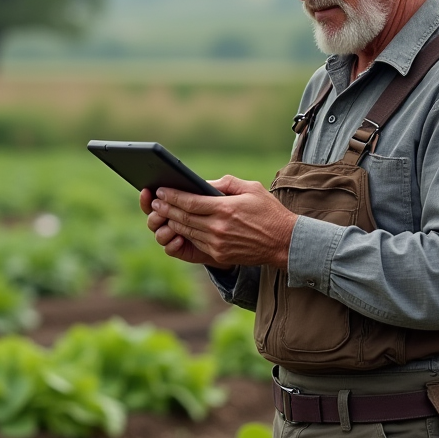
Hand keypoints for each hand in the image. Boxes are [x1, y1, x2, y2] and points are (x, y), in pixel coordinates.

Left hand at [146, 175, 296, 268]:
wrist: (284, 243)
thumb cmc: (269, 212)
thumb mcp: (252, 188)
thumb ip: (226, 183)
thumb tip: (204, 182)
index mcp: (225, 209)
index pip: (190, 202)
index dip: (172, 196)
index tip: (160, 190)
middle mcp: (218, 228)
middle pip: (183, 217)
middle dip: (166, 208)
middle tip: (154, 201)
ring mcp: (218, 244)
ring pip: (186, 231)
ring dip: (171, 221)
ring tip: (162, 213)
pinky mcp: (219, 255)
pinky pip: (195, 243)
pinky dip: (184, 234)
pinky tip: (178, 226)